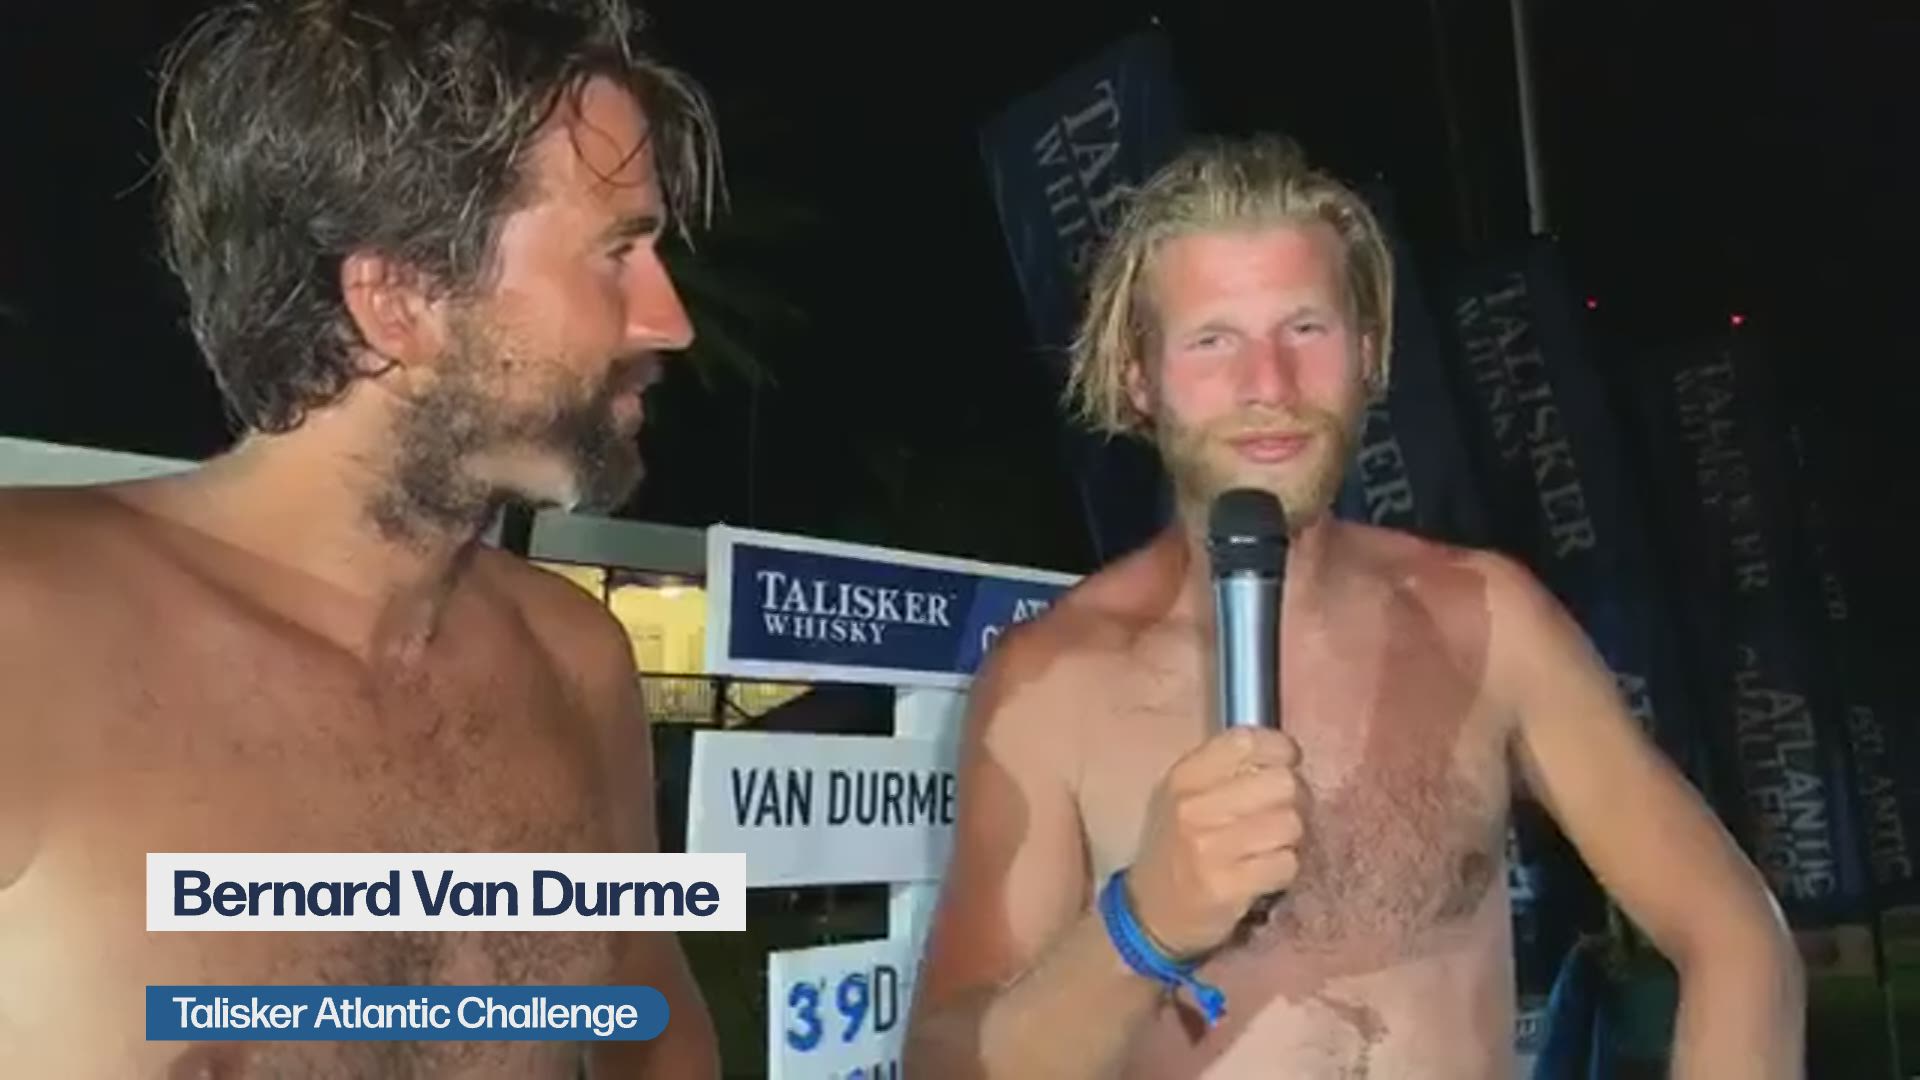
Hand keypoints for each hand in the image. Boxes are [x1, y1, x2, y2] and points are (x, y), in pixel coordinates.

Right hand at [1123, 727, 1303, 959]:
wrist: (1149, 914)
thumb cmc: (1176, 847)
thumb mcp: (1183, 797)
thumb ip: (1226, 771)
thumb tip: (1285, 757)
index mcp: (1184, 777)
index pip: (1247, 741)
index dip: (1280, 749)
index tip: (1287, 763)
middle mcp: (1194, 807)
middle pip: (1282, 783)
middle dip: (1295, 799)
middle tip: (1282, 813)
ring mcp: (1211, 849)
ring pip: (1291, 824)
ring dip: (1291, 839)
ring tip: (1271, 846)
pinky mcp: (1229, 887)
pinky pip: (1287, 864)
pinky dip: (1284, 869)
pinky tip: (1265, 873)